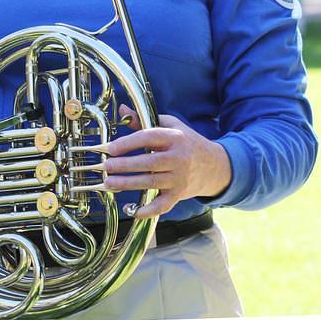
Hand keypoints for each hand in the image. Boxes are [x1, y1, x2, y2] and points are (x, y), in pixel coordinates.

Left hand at [103, 103, 231, 218]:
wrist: (214, 165)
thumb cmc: (186, 142)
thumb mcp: (170, 126)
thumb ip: (144, 120)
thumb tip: (122, 109)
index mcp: (175, 138)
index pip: (149, 138)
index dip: (128, 143)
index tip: (110, 148)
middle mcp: (179, 158)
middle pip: (149, 163)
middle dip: (125, 165)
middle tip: (106, 166)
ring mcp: (179, 178)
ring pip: (151, 183)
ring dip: (128, 184)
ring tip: (109, 183)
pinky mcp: (179, 195)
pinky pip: (162, 205)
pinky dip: (147, 210)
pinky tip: (131, 209)